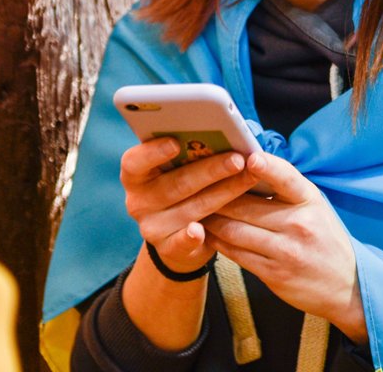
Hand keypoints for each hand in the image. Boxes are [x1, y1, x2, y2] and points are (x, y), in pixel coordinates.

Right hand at [118, 137, 257, 274]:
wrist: (178, 235)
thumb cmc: (182, 187)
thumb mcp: (177, 169)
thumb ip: (188, 153)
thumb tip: (221, 134)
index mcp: (136, 175)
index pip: (134, 161)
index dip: (153, 152)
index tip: (175, 142)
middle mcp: (138, 201)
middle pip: (175, 183)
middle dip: (210, 169)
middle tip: (237, 159)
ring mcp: (151, 227)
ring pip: (191, 208)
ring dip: (224, 193)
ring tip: (248, 179)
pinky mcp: (167, 248)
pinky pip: (181, 242)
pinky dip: (191, 236)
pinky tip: (201, 230)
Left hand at [203, 152, 367, 344]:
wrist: (346, 285)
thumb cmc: (324, 238)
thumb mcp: (314, 207)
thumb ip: (285, 190)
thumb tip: (245, 168)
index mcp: (309, 200)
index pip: (286, 177)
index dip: (267, 166)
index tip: (248, 157)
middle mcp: (298, 223)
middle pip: (245, 205)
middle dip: (217, 195)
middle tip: (195, 184)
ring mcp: (285, 251)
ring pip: (234, 230)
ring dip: (210, 219)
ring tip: (194, 208)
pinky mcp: (273, 273)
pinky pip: (236, 253)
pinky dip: (218, 241)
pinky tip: (207, 233)